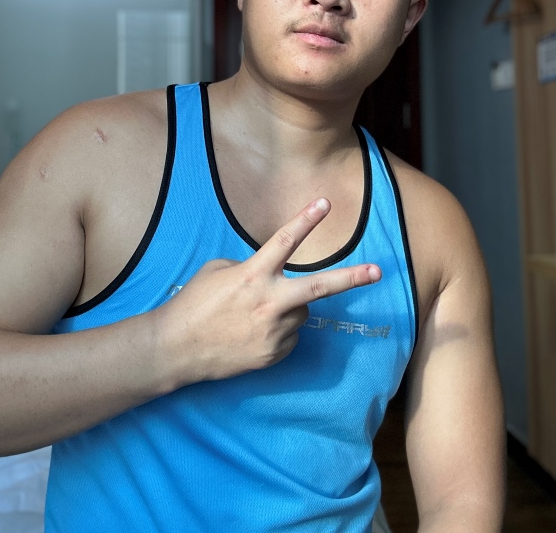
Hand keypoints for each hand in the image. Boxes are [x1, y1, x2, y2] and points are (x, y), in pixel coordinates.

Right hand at [156, 198, 380, 384]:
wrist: (177, 349)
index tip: (326, 202)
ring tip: (253, 314)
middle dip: (352, 278)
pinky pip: (290, 335)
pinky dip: (279, 330)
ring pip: (300, 311)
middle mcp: (269, 303)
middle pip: (320, 287)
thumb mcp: (219, 270)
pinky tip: (251, 332)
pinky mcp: (275, 354)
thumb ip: (251, 267)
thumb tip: (273, 274)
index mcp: (253, 275)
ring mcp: (274, 332)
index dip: (306, 219)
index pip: (285, 241)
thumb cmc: (194, 302)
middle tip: (378, 271)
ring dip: (288, 307)